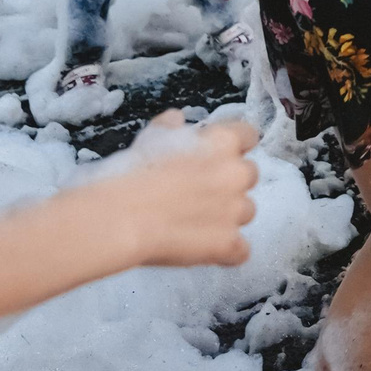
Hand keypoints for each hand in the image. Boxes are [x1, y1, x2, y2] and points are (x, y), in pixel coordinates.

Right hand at [102, 112, 259, 267]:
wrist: (122, 217)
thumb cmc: (132, 172)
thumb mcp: (150, 138)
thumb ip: (170, 127)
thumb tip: (177, 120)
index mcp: (223, 142)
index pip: (248, 136)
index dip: (232, 147)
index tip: (214, 157)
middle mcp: (237, 173)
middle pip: (248, 175)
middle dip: (229, 183)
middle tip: (197, 193)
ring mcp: (236, 210)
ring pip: (246, 211)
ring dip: (227, 216)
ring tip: (194, 224)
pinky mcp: (229, 243)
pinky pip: (241, 250)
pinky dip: (226, 251)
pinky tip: (203, 249)